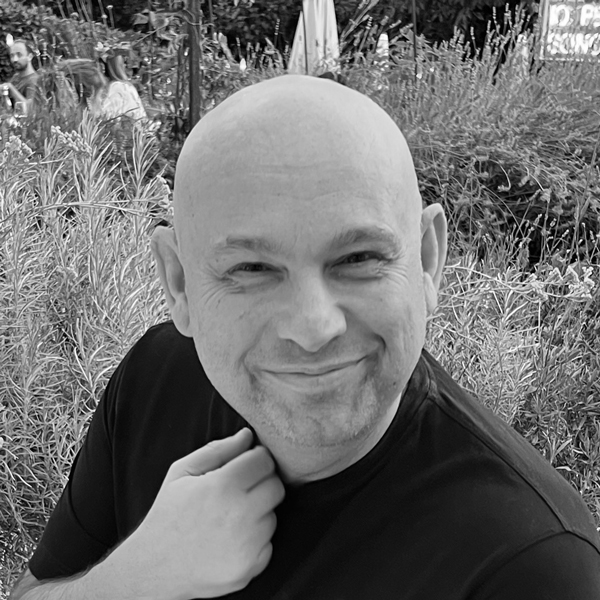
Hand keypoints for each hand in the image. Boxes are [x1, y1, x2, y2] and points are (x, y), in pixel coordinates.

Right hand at [113, 428, 284, 598]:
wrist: (154, 567)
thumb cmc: (169, 514)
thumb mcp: (182, 472)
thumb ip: (218, 450)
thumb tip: (247, 436)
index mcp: (222, 485)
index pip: (264, 461)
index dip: (255, 459)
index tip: (245, 465)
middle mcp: (240, 514)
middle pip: (276, 486)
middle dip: (261, 484)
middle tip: (240, 491)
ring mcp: (247, 544)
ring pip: (273, 515)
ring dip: (259, 513)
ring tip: (231, 517)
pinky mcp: (250, 567)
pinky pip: (268, 544)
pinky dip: (255, 541)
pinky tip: (232, 539)